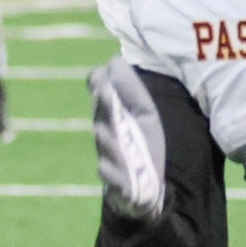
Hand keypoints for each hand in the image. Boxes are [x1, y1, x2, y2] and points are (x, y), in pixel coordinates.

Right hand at [88, 54, 165, 219]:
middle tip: (105, 92)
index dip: (100, 85)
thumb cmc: (142, 143)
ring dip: (109, 139)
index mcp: (112, 115)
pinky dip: (110, 174)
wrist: (145, 186)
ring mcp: (109, 159)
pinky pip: (110, 178)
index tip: (102, 75)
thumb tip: (114, 60)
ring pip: (105, 146)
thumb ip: (131, 90)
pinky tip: (108, 169)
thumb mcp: (144, 114)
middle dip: (104, 106)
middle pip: (102, 118)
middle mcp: (106, 134)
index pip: (101, 96)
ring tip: (110, 132)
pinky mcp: (116, 184)